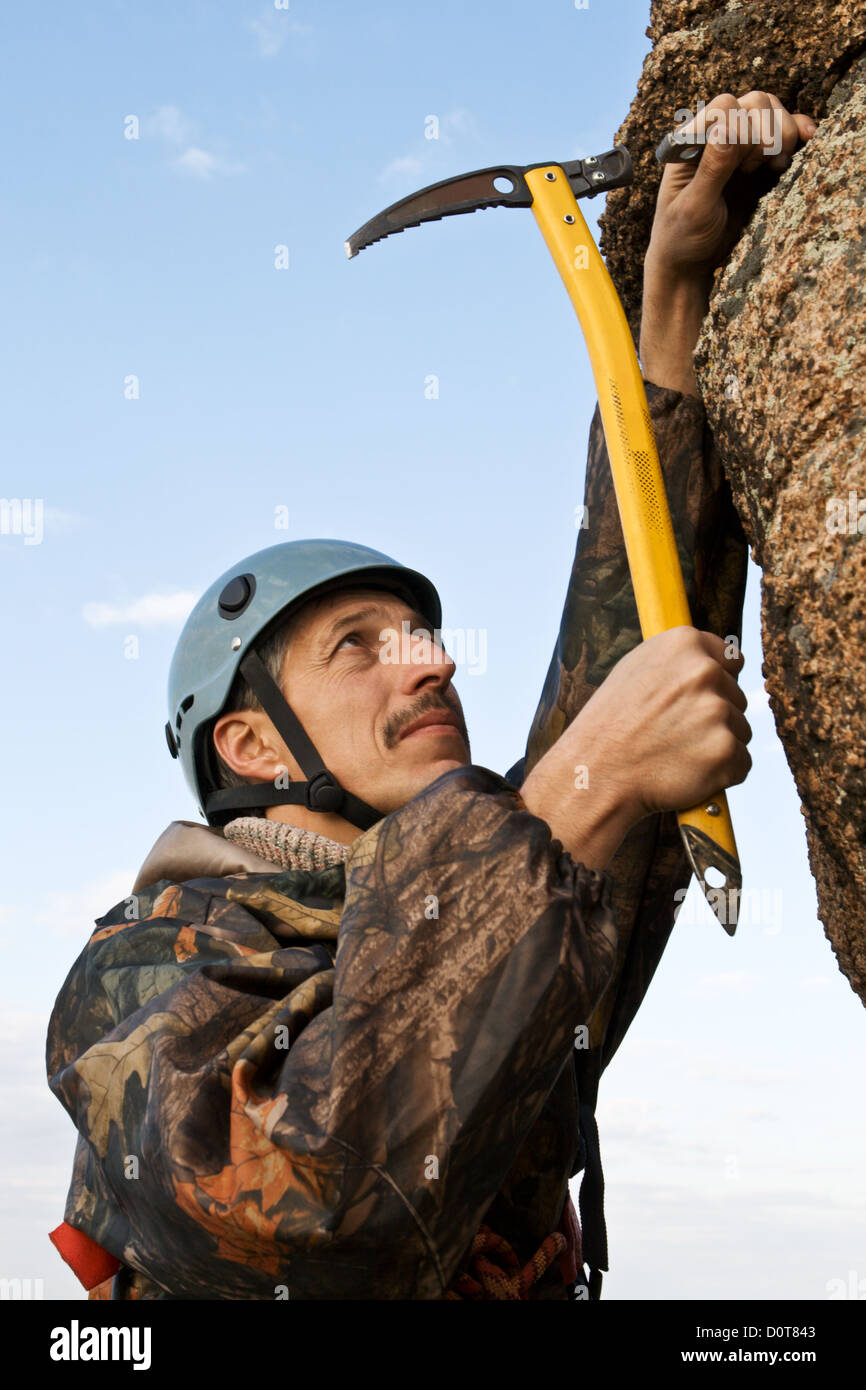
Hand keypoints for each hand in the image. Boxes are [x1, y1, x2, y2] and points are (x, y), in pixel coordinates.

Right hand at [577, 626, 751, 818]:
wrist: (596, 773)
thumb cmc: (610, 725)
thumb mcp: (635, 671)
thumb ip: (678, 661)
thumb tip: (710, 661)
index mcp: (684, 643)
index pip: (732, 659)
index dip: (717, 683)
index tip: (699, 701)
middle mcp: (705, 671)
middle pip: (738, 697)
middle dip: (716, 717)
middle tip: (675, 734)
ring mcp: (717, 711)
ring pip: (740, 731)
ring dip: (718, 745)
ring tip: (677, 754)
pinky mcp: (726, 750)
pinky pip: (741, 763)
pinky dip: (722, 773)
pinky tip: (687, 772)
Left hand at [639, 91, 817, 393]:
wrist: (691, 266)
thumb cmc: (681, 238)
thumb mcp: (694, 207)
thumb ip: (712, 168)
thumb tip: (729, 128)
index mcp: (691, 142)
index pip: (725, 106)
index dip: (742, 126)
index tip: (740, 165)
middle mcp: (716, 139)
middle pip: (754, 103)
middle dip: (765, 129)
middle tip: (756, 167)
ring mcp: (739, 149)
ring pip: (771, 114)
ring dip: (782, 133)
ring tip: (773, 166)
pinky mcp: (758, 165)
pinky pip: (783, 136)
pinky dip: (798, 133)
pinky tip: (806, 141)